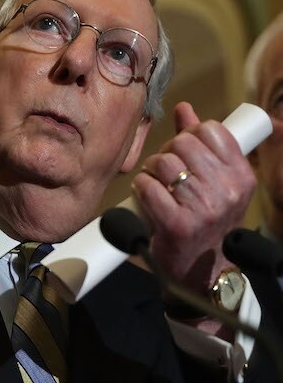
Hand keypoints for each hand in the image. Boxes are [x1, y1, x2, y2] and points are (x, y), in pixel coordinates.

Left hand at [132, 102, 255, 298]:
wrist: (202, 273)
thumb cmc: (206, 223)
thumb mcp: (216, 184)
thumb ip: (201, 144)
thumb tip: (184, 108)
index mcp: (241, 176)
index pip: (210, 130)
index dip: (187, 137)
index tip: (183, 153)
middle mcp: (227, 191)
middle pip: (182, 144)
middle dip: (166, 154)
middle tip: (164, 173)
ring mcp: (203, 209)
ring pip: (162, 163)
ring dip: (150, 171)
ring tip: (155, 185)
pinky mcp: (177, 225)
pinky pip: (147, 187)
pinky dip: (140, 188)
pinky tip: (145, 198)